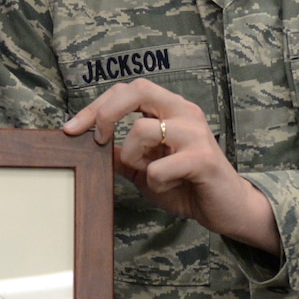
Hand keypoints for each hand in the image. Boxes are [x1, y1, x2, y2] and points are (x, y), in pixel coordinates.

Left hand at [64, 79, 279, 252]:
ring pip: (142, 130)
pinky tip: (168, 187)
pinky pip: (159, 167)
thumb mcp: (144, 168)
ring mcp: (195, 133)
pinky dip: (154, 181)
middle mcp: (184, 112)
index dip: (96, 106)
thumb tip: (86, 144)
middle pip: (137, 89)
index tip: (72, 129)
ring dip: (132, 157)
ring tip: (148, 175)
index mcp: (170, 109)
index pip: (127, 90)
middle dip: (106, 112)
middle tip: (96, 139)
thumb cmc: (185, 185)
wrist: (227, 209)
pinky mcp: (203, 159)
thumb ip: (121, 154)